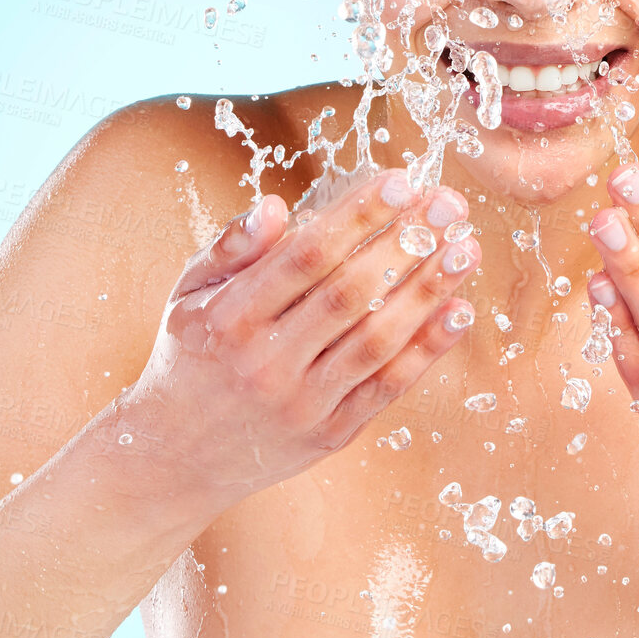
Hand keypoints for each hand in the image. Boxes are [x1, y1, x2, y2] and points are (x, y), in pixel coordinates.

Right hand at [120, 168, 477, 518]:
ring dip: (429, 292)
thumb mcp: (187, 294)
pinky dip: (427, 349)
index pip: (305, 257)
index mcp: (230, 318)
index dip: (356, 216)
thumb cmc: (189, 356)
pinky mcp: (329, 434)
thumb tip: (277, 206)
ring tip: (466, 248)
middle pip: (349, 294)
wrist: (172, 458)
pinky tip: (460, 310)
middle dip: (405, 243)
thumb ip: (231, 247)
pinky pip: (386, 387)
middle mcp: (266, 362)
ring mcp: (301, 403)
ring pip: (376, 340)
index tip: (399, 180)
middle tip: (449, 204)